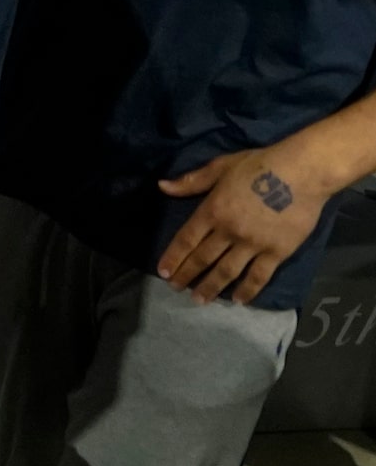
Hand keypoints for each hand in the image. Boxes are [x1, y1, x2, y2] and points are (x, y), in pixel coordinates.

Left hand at [157, 146, 330, 304]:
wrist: (302, 173)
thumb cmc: (259, 165)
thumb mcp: (220, 166)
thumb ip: (191, 181)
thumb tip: (162, 186)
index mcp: (212, 210)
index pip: (186, 239)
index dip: (173, 257)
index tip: (163, 272)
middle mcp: (229, 231)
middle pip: (203, 258)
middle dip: (187, 275)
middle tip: (176, 289)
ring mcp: (253, 244)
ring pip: (227, 271)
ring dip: (211, 287)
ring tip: (199, 300)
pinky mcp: (277, 252)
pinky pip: (259, 276)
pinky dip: (248, 290)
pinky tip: (238, 300)